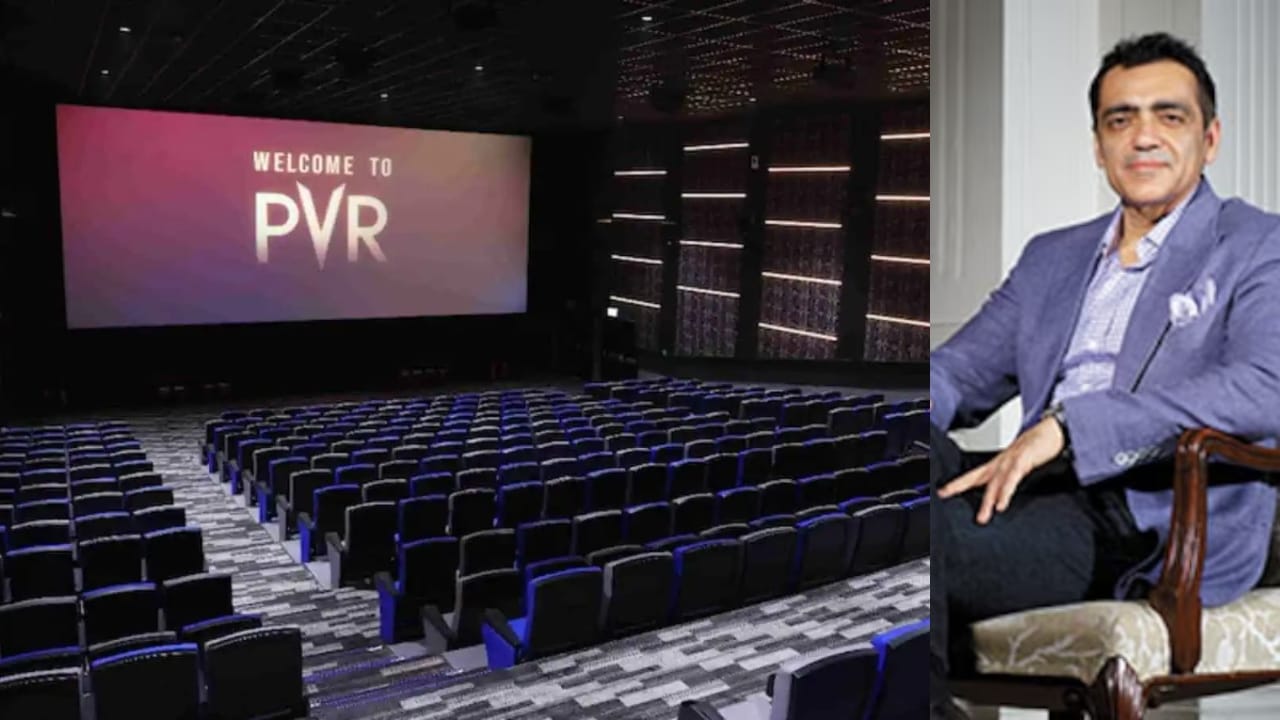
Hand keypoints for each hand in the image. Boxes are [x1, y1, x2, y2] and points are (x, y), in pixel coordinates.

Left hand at [937, 416, 1064, 523]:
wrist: (1051, 431)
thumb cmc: (1034, 447)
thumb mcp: (1017, 464)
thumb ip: (1007, 478)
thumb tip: (998, 494)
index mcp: (997, 464)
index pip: (973, 475)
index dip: (958, 483)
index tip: (943, 492)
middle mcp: (1000, 462)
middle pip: (977, 477)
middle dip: (960, 486)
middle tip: (946, 495)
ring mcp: (1011, 460)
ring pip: (995, 482)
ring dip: (988, 500)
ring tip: (983, 516)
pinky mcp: (1024, 460)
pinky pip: (1012, 479)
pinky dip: (1006, 491)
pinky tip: (1002, 504)